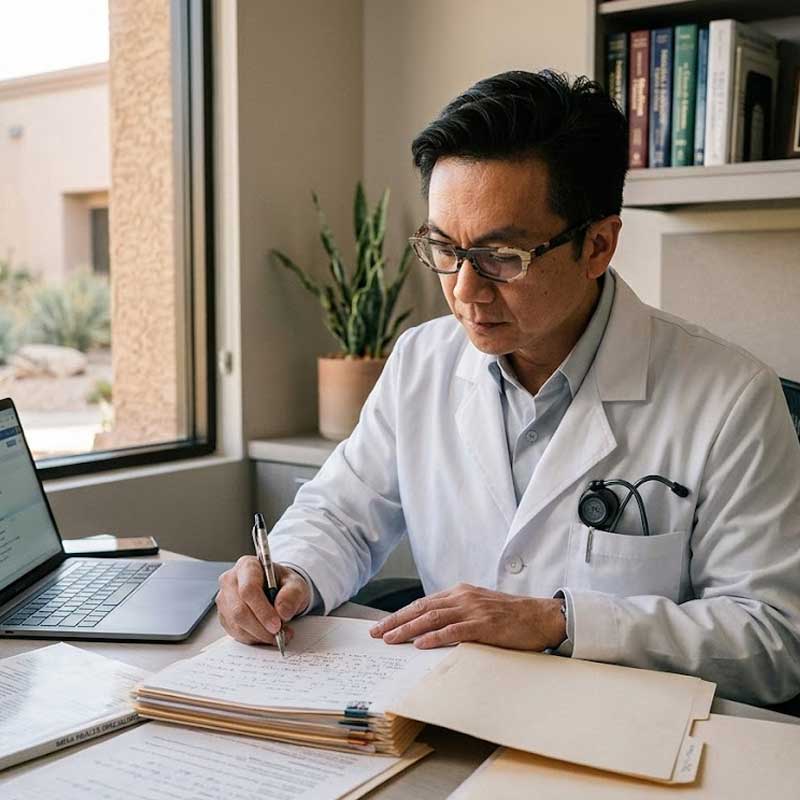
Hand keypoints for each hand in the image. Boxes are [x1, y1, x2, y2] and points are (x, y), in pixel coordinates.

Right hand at [216, 556, 310, 645]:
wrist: (277, 590)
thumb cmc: (283, 584)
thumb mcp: (296, 584)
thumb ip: (292, 594)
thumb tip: (282, 612)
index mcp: (247, 566)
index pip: (249, 589)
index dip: (262, 610)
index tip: (277, 624)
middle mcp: (231, 580)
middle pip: (239, 610)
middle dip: (261, 627)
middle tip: (279, 634)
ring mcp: (224, 599)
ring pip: (236, 624)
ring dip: (258, 635)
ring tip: (277, 634)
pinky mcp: (224, 615)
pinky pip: (235, 633)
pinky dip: (253, 638)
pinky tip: (266, 634)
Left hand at [369, 583, 565, 650]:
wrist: (540, 616)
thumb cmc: (510, 615)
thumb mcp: (479, 606)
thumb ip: (457, 612)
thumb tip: (430, 628)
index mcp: (460, 592)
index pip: (423, 603)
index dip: (400, 615)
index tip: (382, 626)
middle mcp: (463, 597)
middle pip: (422, 609)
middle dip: (396, 621)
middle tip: (377, 634)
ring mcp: (473, 610)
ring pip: (433, 619)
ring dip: (409, 630)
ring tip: (391, 639)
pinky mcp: (485, 625)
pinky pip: (455, 630)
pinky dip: (435, 637)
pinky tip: (421, 644)